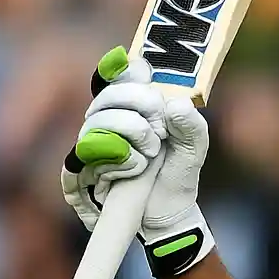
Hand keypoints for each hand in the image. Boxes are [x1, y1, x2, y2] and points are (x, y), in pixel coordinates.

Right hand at [59, 47, 214, 277]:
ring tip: (151, 152)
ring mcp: (93, 140)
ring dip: (133, 133)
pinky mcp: (83, 166)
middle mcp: (108, 118)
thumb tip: (176, 104)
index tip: (135, 67)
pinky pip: (91, 150)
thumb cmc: (178, 172)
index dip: (120, 68)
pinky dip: (119, 156)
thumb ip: (191, 123)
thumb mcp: (195, 147)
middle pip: (109, 94)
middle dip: (140, 105)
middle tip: (160, 129)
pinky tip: (135, 165)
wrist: (167, 210)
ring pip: (99, 119)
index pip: (118, 76)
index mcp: (133, 106)